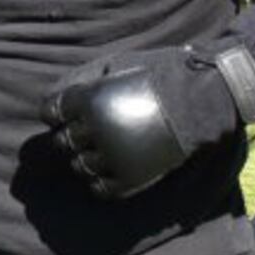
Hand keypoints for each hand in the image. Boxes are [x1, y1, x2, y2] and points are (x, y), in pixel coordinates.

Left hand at [48, 46, 254, 199]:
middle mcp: (97, 131)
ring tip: (105, 146)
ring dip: (86, 157)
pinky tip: (111, 167)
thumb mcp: (116, 64)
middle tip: (90, 129)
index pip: (52, 111)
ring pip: (80, 166)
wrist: (202, 98)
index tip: (70, 110)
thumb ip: (81, 79)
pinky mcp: (132, 177)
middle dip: (72, 134)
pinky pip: (102, 189)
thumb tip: (55, 100)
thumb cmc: (158, 74)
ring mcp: (114, 157)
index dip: (58, 110)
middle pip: (63, 141)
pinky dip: (101, 182)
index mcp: (90, 101)